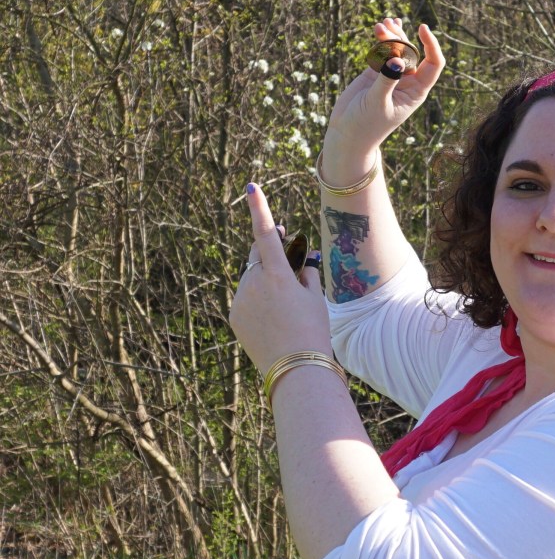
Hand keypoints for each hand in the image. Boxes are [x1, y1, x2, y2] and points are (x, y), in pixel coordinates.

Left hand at [230, 184, 331, 375]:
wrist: (296, 369)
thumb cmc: (313, 332)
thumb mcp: (316, 300)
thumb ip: (307, 276)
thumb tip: (301, 265)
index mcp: (277, 275)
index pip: (266, 234)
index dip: (260, 210)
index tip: (252, 188)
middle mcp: (254, 284)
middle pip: (257, 257)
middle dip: (269, 254)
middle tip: (286, 259)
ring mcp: (241, 300)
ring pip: (252, 281)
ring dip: (266, 285)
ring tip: (286, 310)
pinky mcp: (234, 316)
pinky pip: (246, 300)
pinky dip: (258, 304)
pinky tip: (274, 323)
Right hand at [324, 18, 444, 155]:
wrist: (348, 133)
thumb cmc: (365, 125)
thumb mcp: (377, 103)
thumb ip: (387, 80)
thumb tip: (398, 58)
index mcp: (416, 92)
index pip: (433, 65)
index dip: (431, 45)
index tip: (422, 29)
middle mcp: (407, 83)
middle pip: (412, 52)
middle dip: (400, 37)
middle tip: (383, 29)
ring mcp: (392, 76)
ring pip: (397, 49)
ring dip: (391, 34)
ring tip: (380, 25)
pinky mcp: (376, 72)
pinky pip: (383, 51)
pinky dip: (383, 39)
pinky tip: (383, 26)